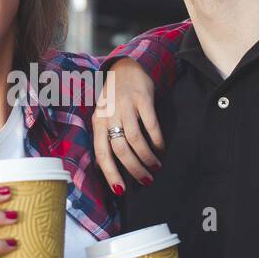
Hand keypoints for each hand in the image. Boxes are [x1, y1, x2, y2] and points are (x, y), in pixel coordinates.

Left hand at [93, 57, 164, 193]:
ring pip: (135, 139)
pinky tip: (160, 148)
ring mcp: (126, 106)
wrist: (125, 67)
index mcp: (98, 122)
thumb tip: (109, 169)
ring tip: (155, 166)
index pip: (102, 153)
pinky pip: (151, 124)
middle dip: (133, 169)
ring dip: (146, 157)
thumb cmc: (114, 98)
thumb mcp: (103, 116)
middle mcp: (109, 114)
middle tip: (145, 180)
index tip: (120, 190)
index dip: (110, 173)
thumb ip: (106, 138)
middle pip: (120, 149)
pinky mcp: (143, 98)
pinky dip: (156, 140)